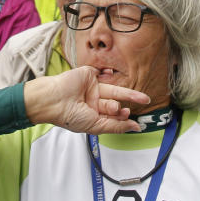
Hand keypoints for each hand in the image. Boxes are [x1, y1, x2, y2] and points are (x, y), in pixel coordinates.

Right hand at [23, 66, 149, 134]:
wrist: (53, 100)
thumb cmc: (69, 116)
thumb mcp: (96, 126)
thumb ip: (116, 126)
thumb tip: (136, 128)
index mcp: (93, 115)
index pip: (113, 115)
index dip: (124, 117)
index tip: (132, 118)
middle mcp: (93, 101)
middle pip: (116, 101)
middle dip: (131, 101)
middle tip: (146, 100)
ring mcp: (91, 87)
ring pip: (113, 89)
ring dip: (127, 92)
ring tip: (141, 97)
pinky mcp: (88, 74)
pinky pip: (102, 72)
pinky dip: (109, 73)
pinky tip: (112, 75)